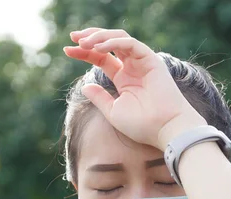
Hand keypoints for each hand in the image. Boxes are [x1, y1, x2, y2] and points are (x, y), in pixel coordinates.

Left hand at [64, 28, 206, 149]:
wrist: (163, 129)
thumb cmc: (141, 125)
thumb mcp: (113, 111)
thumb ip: (99, 97)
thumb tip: (84, 86)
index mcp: (123, 79)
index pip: (101, 58)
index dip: (84, 52)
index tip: (67, 50)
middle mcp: (132, 67)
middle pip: (108, 44)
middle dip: (89, 37)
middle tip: (72, 37)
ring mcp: (141, 62)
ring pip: (118, 39)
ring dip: (99, 37)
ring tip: (82, 42)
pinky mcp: (150, 59)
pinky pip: (130, 44)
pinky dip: (113, 43)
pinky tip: (98, 48)